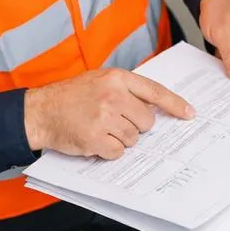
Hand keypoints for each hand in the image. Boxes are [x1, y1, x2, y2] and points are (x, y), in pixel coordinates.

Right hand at [24, 68, 193, 159]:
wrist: (40, 111)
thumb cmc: (71, 96)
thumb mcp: (99, 79)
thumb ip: (126, 89)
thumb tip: (154, 107)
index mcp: (117, 78)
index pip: (155, 91)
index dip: (175, 104)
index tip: (189, 114)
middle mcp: (113, 96)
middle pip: (146, 122)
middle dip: (135, 126)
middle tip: (115, 121)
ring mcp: (104, 117)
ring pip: (133, 139)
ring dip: (120, 139)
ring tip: (100, 128)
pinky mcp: (95, 138)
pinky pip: (117, 152)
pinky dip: (108, 151)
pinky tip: (94, 140)